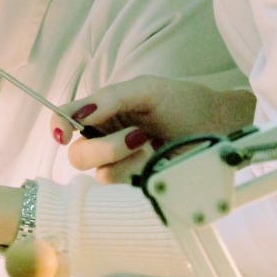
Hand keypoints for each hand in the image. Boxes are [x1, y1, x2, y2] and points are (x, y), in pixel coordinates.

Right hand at [59, 76, 255, 182]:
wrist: (218, 125)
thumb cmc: (183, 102)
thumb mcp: (145, 89)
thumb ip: (110, 98)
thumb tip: (78, 115)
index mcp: (102, 112)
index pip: (65, 118)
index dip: (58, 126)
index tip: (65, 134)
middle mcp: (105, 138)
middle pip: (77, 154)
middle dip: (105, 147)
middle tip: (137, 136)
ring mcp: (120, 163)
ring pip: (99, 172)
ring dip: (126, 160)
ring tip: (152, 146)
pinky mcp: (136, 183)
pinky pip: (121, 187)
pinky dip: (138, 173)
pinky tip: (156, 161)